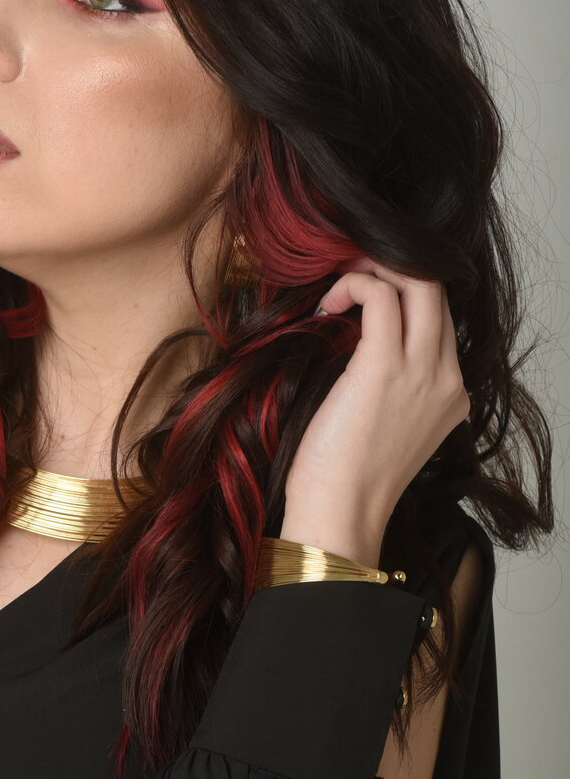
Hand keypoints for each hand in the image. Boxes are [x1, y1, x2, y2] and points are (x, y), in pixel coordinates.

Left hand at [282, 261, 469, 557]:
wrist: (339, 512)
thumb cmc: (345, 474)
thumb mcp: (385, 422)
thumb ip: (390, 382)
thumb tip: (356, 336)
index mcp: (451, 393)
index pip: (440, 317)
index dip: (402, 290)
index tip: (363, 291)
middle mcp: (446, 378)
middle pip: (436, 288)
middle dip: (392, 266)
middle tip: (350, 274)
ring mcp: (421, 371)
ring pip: (418, 281)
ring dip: (372, 268)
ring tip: (338, 284)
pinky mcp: (384, 367)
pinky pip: (380, 294)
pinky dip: (352, 285)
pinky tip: (327, 306)